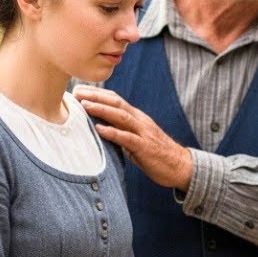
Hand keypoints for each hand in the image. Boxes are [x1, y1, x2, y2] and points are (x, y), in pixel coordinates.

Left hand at [72, 85, 192, 189]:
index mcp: (137, 118)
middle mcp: (140, 121)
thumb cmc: (156, 155)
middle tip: (76, 92)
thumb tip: (100, 130)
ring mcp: (144, 133)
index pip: (116, 100)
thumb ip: (121, 132)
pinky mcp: (146, 147)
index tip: (79, 89)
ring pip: (121, 116)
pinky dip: (113, 132)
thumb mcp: (136, 139)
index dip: (97, 93)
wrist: (181, 166)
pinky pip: (128, 138)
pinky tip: (99, 129)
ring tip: (85, 105)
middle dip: (96, 96)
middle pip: (117, 103)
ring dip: (102, 110)